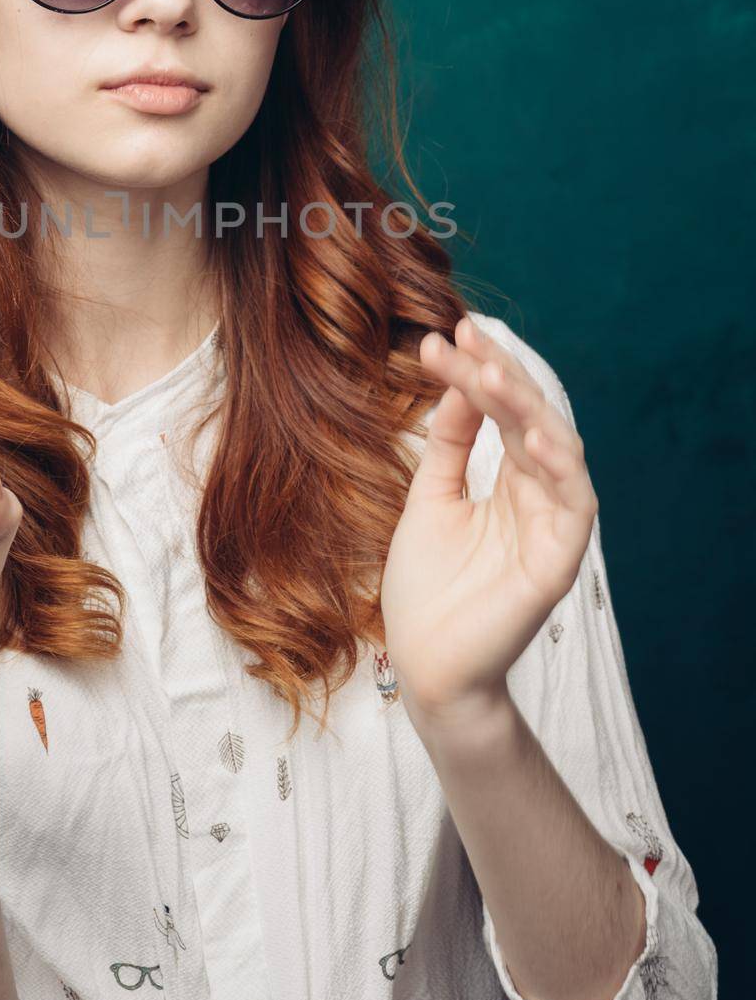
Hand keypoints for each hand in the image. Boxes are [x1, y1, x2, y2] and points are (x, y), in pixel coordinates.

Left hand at [380, 316, 596, 733]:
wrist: (424, 664)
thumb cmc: (427, 587)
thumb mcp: (430, 498)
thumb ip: (448, 443)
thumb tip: (456, 379)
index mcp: (509, 481)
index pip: (503, 413)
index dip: (479, 371)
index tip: (444, 335)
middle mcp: (537, 496)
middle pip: (529, 420)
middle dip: (496, 375)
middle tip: (462, 338)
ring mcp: (552, 526)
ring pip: (557, 449)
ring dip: (525, 407)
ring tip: (490, 371)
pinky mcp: (559, 560)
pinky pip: (575, 506)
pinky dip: (560, 468)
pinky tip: (535, 437)